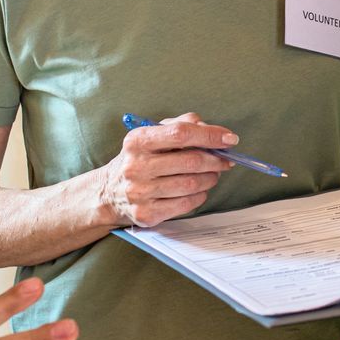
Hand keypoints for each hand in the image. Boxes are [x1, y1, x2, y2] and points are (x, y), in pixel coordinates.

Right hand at [101, 112, 236, 227]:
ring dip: (210, 178)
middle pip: (191, 161)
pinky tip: (198, 189)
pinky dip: (200, 196)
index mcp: (138, 141)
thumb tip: (212, 131)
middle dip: (216, 160)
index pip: (181, 134)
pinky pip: (186, 204)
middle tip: (225, 160)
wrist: (109, 193)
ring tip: (212, 174)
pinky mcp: (147, 214)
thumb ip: (182, 125)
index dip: (210, 136)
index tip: (230, 139)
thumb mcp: (153, 134)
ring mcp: (140, 192)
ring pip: (192, 184)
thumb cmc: (140, 159)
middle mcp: (136, 166)